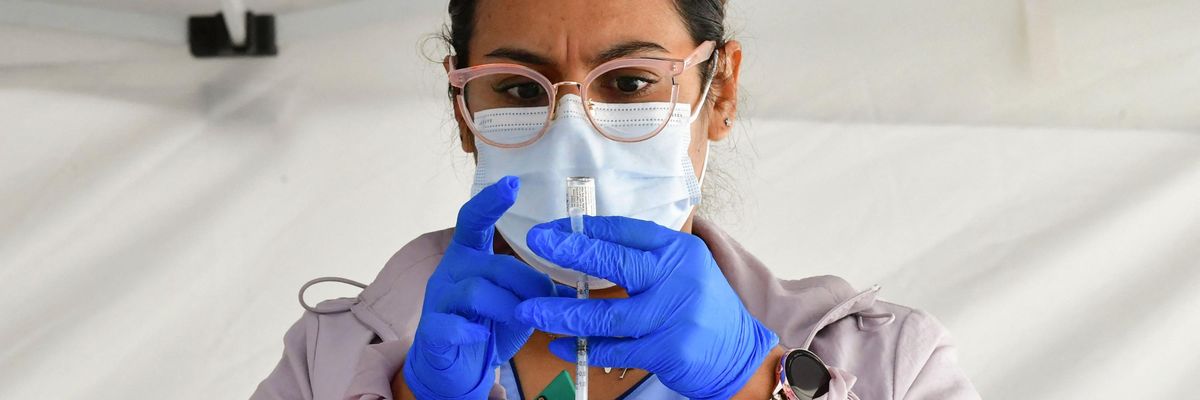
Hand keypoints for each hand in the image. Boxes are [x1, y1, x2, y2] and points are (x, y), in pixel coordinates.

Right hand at [402, 176, 557, 398]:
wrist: (454, 369)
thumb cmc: (488, 327)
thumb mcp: (517, 303)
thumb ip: (534, 290)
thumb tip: (563, 287)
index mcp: (469, 256)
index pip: (474, 220)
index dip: (490, 201)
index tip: (512, 183)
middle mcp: (451, 271)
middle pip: (494, 265)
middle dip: (527, 285)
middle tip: (546, 303)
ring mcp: (437, 300)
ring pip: (476, 292)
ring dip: (506, 307)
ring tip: (518, 321)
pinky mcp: (431, 331)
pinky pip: (450, 325)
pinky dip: (470, 331)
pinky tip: (481, 337)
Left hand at [515, 216, 778, 399]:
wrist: (739, 353)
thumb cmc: (700, 308)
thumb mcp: (682, 270)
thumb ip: (642, 258)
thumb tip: (585, 242)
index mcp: (679, 251)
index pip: (626, 232)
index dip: (586, 229)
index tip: (551, 229)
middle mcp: (679, 278)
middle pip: (616, 263)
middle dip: (571, 253)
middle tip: (537, 245)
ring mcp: (674, 316)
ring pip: (608, 315)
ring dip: (564, 314)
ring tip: (530, 311)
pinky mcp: (669, 350)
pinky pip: (616, 350)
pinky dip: (584, 349)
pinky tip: (559, 346)